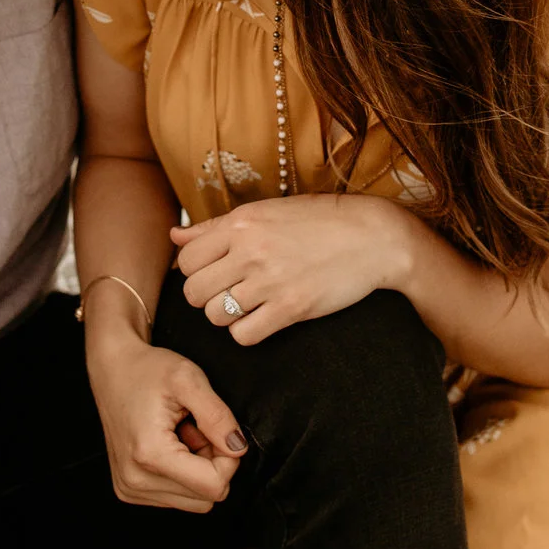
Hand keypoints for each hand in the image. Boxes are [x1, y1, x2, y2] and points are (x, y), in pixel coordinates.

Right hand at [86, 332, 246, 511]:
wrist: (112, 369)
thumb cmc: (148, 370)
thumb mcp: (189, 380)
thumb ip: (218, 416)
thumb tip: (238, 449)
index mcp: (150, 455)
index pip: (214, 486)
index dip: (228, 460)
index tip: (216, 431)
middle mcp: (135, 480)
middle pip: (205, 498)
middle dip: (212, 464)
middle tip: (196, 429)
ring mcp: (130, 488)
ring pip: (193, 501)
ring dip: (197, 470)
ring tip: (180, 435)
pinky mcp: (129, 490)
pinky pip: (176, 497)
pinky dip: (182, 473)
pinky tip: (170, 445)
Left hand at [170, 194, 412, 346]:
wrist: (374, 237)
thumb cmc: (319, 221)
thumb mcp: (266, 213)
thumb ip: (216, 227)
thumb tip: (175, 236)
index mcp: (241, 223)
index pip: (186, 259)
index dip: (195, 271)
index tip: (214, 273)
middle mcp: (251, 250)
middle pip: (194, 291)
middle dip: (206, 297)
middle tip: (229, 292)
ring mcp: (270, 281)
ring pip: (214, 315)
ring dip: (226, 316)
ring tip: (248, 304)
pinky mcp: (291, 308)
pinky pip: (243, 335)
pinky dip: (247, 332)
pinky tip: (263, 318)